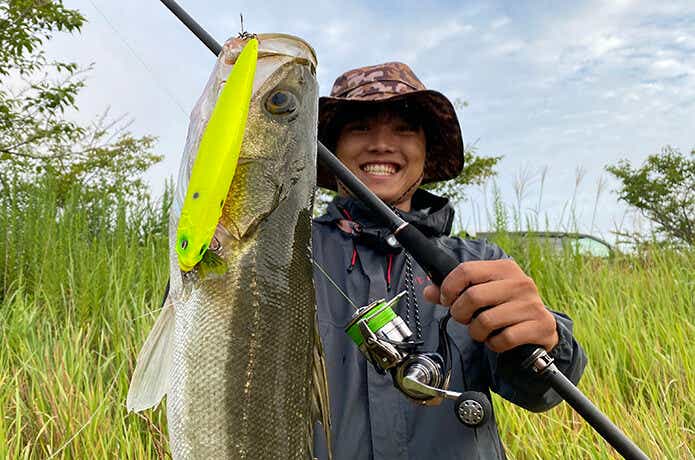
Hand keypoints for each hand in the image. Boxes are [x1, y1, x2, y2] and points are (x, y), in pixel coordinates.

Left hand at [423, 260, 558, 352]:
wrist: (540, 326)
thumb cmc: (504, 306)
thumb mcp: (482, 292)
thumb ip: (454, 291)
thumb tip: (428, 292)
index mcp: (504, 268)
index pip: (466, 270)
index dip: (449, 288)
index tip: (447, 300)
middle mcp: (520, 283)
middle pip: (473, 296)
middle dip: (460, 314)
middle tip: (465, 319)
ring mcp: (532, 305)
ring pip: (486, 321)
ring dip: (476, 332)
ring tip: (482, 330)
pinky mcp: (540, 326)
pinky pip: (504, 339)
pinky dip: (494, 344)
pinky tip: (497, 339)